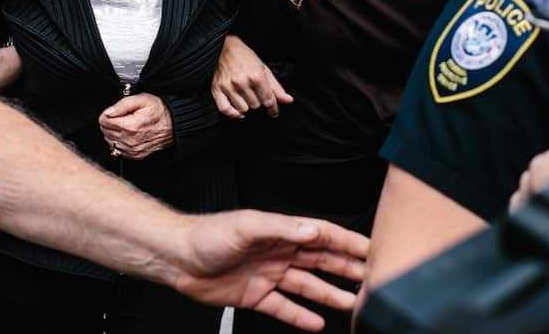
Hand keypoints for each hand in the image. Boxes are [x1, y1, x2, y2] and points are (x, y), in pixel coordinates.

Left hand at [99, 92, 173, 159]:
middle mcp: (130, 141)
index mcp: (130, 126)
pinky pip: (117, 150)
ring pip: (109, 141)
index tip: (116, 111)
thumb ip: (123, 104)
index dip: (108, 113)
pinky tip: (127, 134)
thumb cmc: (159, 111)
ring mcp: (132, 150)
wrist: (173, 124)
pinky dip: (119, 142)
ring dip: (113, 132)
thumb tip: (108, 112)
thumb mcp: (142, 99)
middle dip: (110, 122)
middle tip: (122, 116)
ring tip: (125, 125)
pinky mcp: (135, 155)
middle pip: (105, 131)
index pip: (104, 121)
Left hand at [173, 211, 368, 331]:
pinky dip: (301, 316)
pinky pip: (284, 307)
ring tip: (352, 302)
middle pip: (320, 261)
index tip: (371, 248)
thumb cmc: (208, 235)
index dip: (347, 242)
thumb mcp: (248, 226)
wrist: (177, 258)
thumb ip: (282, 228)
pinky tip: (317, 323)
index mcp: (280, 231)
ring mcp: (268, 274)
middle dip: (346, 268)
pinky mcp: (255, 295)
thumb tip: (313, 230)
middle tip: (372, 277)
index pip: (322, 235)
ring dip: (329, 293)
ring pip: (307, 285)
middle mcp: (278, 252)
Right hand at [213, 35, 292, 118]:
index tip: (274, 111)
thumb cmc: (244, 57)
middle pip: (256, 105)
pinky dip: (233, 113)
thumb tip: (288, 100)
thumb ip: (276, 87)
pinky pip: (226, 110)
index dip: (274, 109)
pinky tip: (238, 111)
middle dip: (258, 101)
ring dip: (247, 105)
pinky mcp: (217, 89)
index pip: (268, 100)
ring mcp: (228, 86)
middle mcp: (242, 82)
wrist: (224, 47)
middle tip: (256, 94)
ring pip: (243, 109)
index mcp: (256, 76)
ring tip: (247, 97)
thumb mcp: (264, 68)